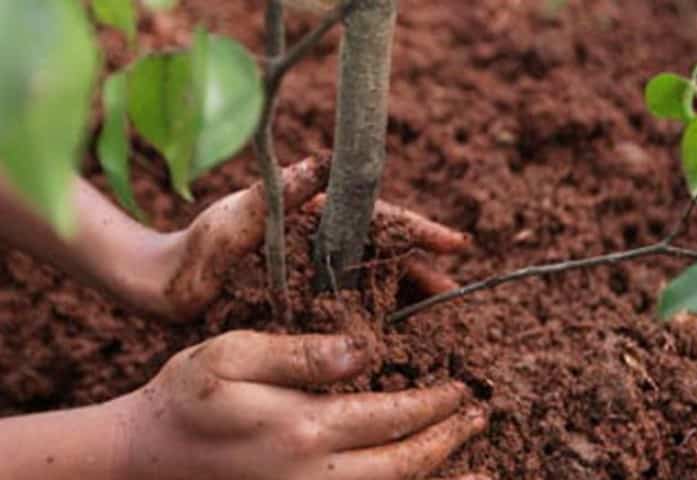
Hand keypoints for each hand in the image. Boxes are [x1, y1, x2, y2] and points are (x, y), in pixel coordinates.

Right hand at [118, 331, 485, 479]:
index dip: (433, 403)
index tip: (461, 389)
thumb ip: (300, 354)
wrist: (144, 459)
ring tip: (484, 473)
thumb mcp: (233, 355)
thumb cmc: (186, 398)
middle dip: (448, 440)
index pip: (391, 416)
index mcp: (303, 426)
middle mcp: (313, 474)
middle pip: (404, 463)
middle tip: (479, 417)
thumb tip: (364, 350)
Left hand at [161, 158, 469, 321]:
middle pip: (380, 250)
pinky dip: (372, 315)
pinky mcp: (303, 300)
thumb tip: (325, 161)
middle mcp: (318, 240)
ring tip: (434, 312)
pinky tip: (392, 334)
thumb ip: (280, 193)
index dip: (416, 229)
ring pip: (369, 279)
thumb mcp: (236, 218)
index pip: (374, 216)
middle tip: (453, 288)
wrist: (165, 288)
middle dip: (419, 266)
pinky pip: (347, 305)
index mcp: (311, 214)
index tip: (453, 243)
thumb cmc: (194, 249)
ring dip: (402, 293)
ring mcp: (312, 271)